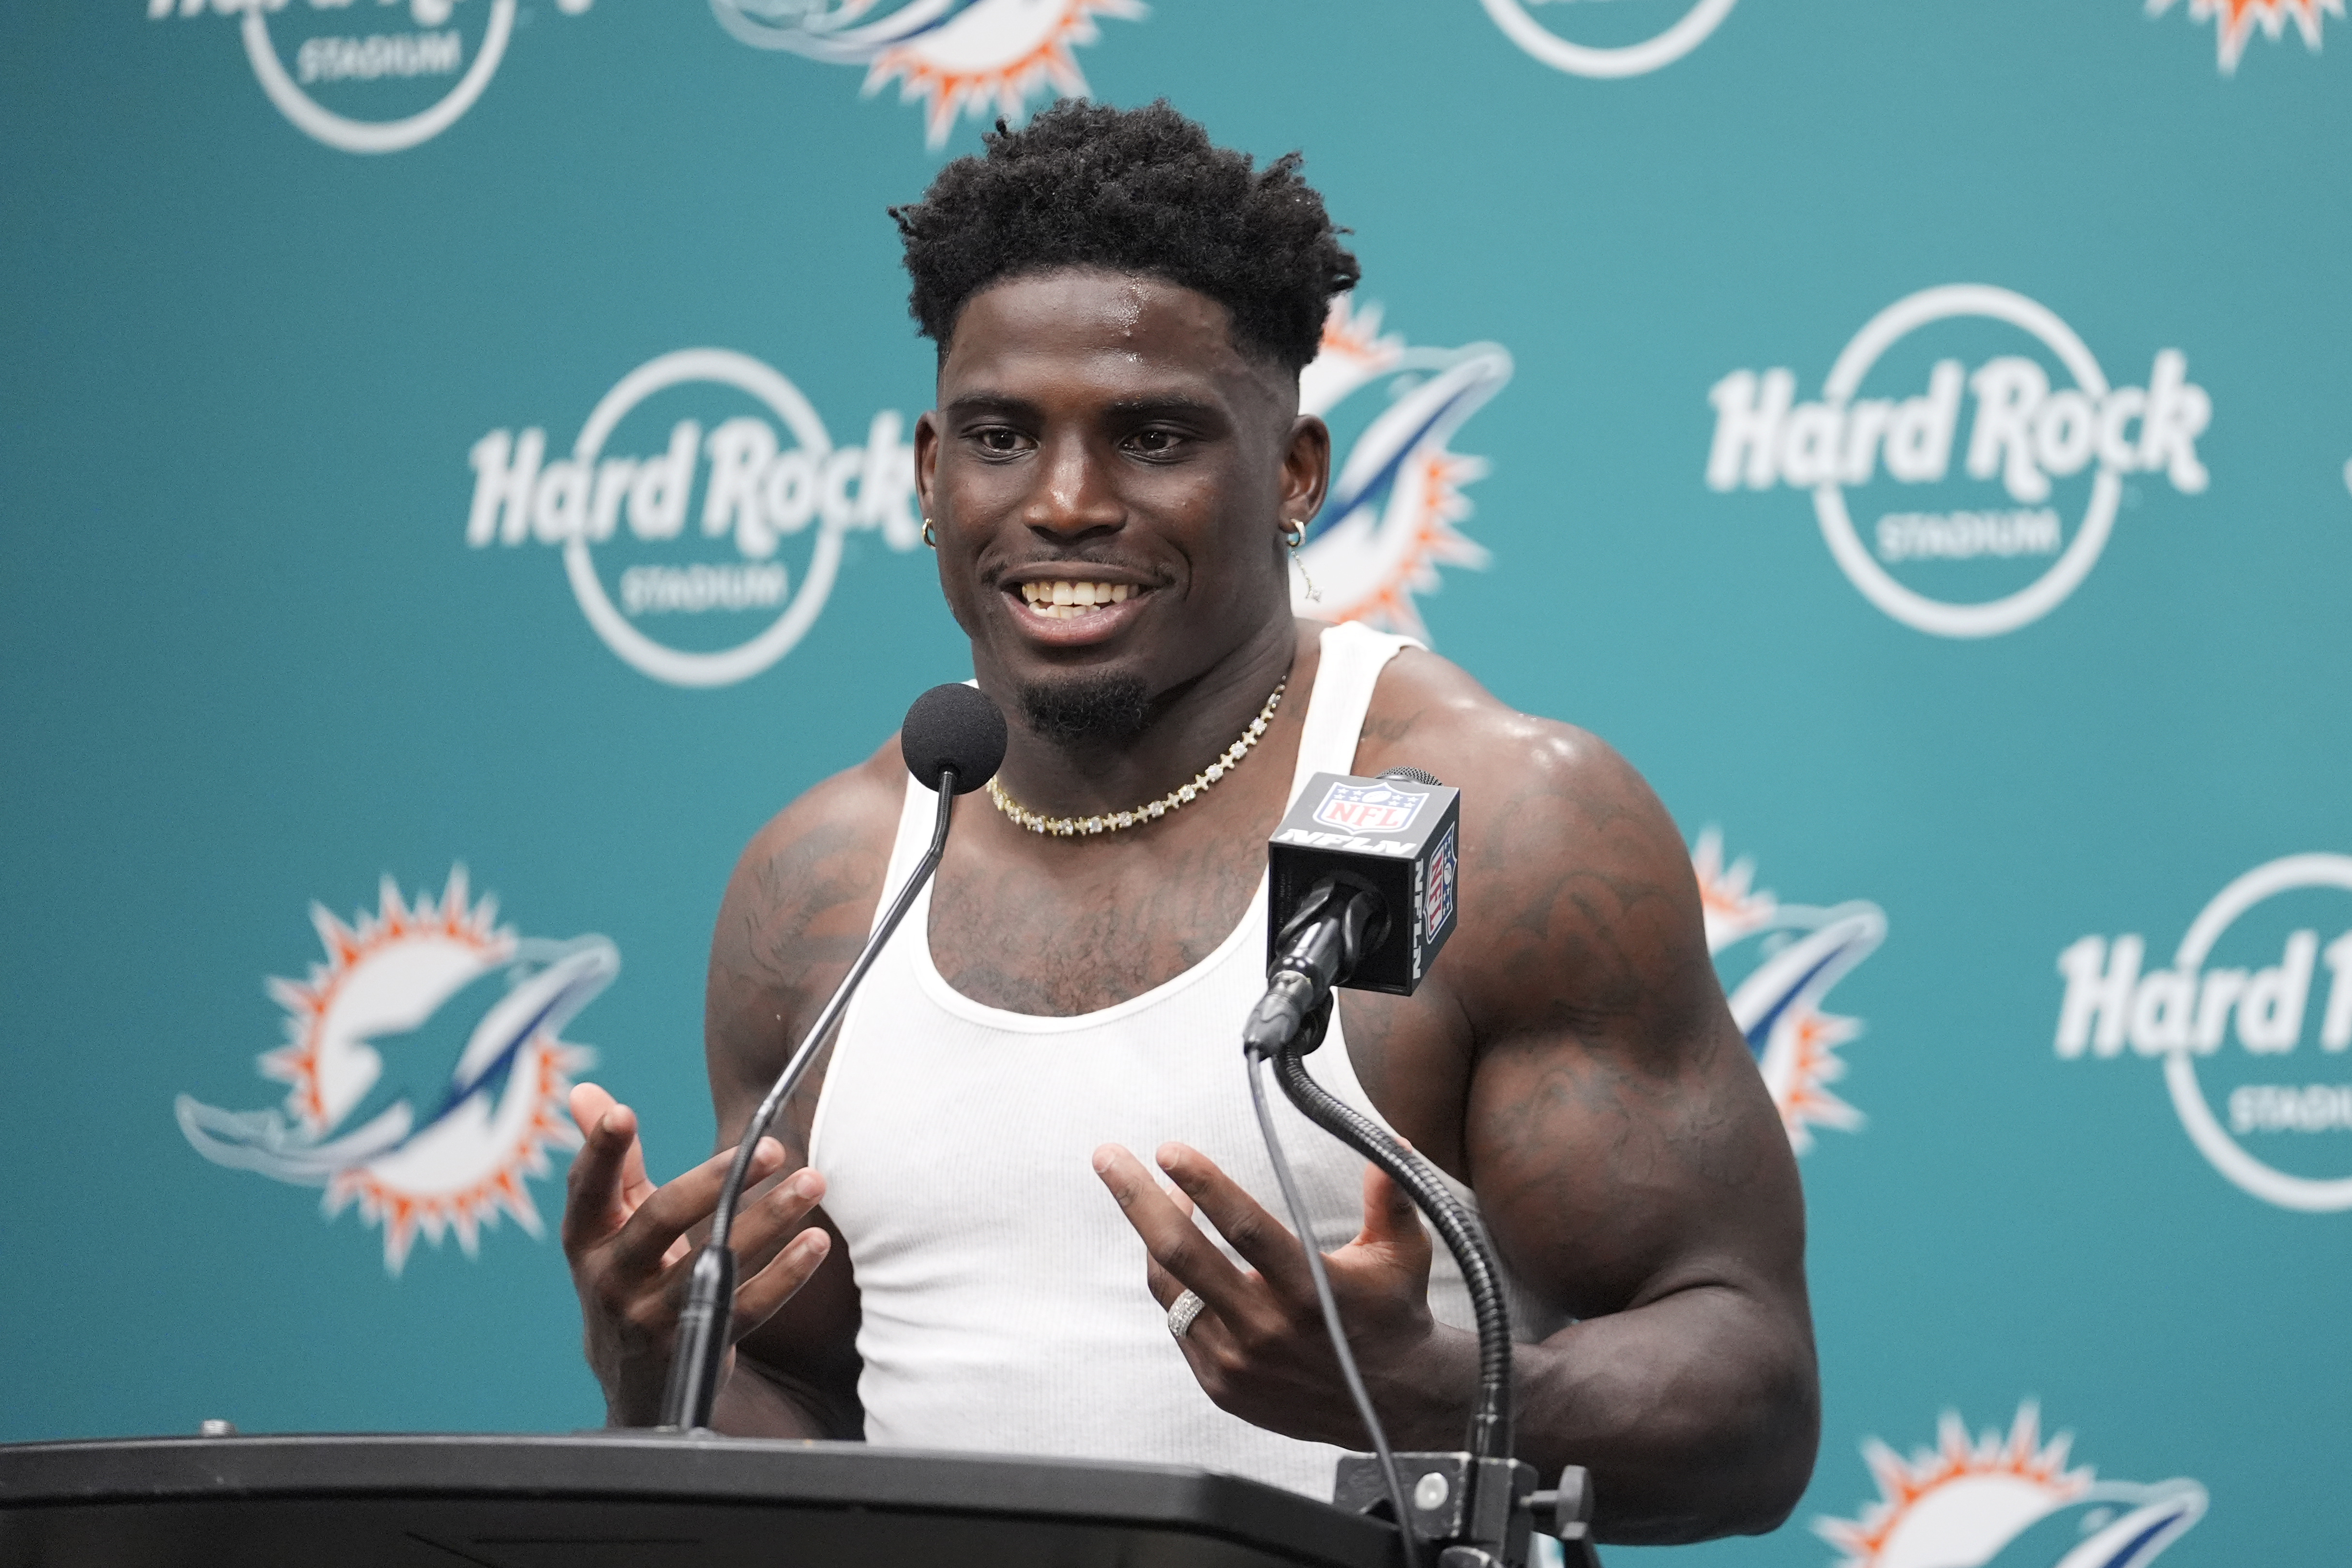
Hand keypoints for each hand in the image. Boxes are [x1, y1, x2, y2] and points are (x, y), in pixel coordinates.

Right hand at [562, 1082, 831, 1427]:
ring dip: (768, 1220)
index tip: (624, 1113)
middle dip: (715, 1180)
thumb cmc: (630, 1274)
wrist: (633, 1379)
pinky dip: (785, 1275)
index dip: (600, 1152)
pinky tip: (815, 1242)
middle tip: (772, 1147)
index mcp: (586, 1241)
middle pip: (660, 1220)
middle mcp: (611, 1280)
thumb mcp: (609, 1226)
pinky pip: (747, 1306)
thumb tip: (587, 1093)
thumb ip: (611, 1163)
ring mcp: (651, 1318)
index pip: (587, 1190)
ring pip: (712, 1263)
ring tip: (813, 1183)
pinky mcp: (697, 1346)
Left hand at [1092, 1140, 1451, 1448]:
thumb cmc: (1392, 1316)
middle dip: (1136, 1198)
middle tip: (1107, 1157)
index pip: (1244, 1227)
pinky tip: (1178, 1254)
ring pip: (1171, 1288)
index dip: (1204, 1184)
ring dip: (1152, 1234)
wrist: (1391, 1405)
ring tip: (1151, 1196)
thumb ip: (1389, 1195)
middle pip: (1182, 1253)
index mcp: (1310, 1288)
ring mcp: (1238, 1361)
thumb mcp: (1403, 1252)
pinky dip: (1172, 1283)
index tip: (1169, 1150)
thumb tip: (1391, 1142)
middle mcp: (1268, 1327)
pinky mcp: (1222, 1384)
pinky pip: (1179, 1323)